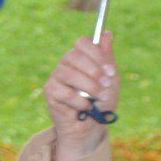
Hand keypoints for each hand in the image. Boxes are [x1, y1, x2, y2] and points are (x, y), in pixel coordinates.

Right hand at [41, 33, 118, 160]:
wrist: (93, 127)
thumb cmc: (102, 102)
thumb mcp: (111, 78)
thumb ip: (107, 57)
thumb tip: (107, 33)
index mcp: (81, 57)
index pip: (82, 43)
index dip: (97, 54)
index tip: (110, 70)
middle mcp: (66, 64)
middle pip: (75, 56)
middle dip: (94, 72)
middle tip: (106, 85)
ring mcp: (56, 77)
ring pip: (70, 74)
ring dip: (89, 87)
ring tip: (99, 97)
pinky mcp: (50, 92)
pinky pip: (64, 92)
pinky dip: (80, 101)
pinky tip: (86, 107)